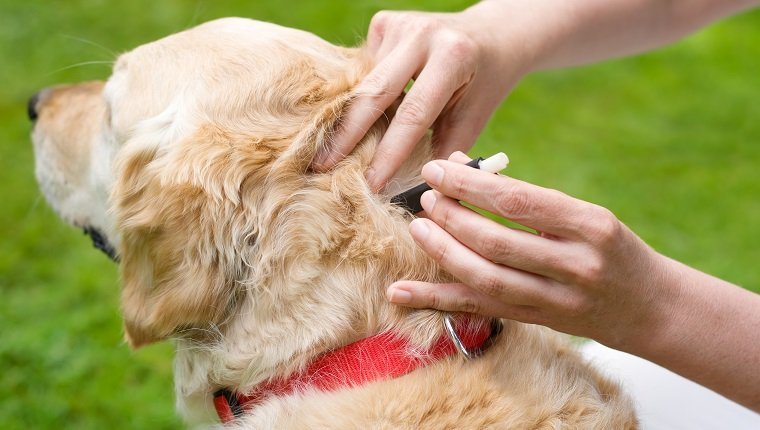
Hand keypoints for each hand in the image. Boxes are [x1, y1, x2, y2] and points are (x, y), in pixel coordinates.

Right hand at [313, 4, 524, 190]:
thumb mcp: (474, 118)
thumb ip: (444, 152)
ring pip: (364, 82)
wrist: (490, 36)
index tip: (371, 184)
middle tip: (322, 167)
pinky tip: (363, 111)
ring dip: (352, 117)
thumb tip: (415, 196)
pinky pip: (364, 69)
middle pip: (374, 92)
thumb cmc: (482, 85)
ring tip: (331, 151)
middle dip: (347, 135)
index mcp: (452, 57)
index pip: (413, 114)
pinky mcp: (384, 22)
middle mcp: (422, 34)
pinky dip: (362, 95)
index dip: (389, 153)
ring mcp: (400, 24)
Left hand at [386, 152, 674, 349]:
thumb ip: (530, 200)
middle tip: (426, 198)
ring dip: (444, 254)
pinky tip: (400, 292)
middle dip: (453, 218)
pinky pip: (480, 310)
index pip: (519, 201)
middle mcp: (576, 265)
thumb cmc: (609, 248)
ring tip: (418, 229)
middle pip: (498, 242)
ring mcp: (558, 300)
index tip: (437, 169)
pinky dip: (436, 300)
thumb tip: (463, 170)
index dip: (471, 185)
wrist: (649, 306)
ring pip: (487, 279)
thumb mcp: (585, 215)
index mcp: (590, 225)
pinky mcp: (538, 322)